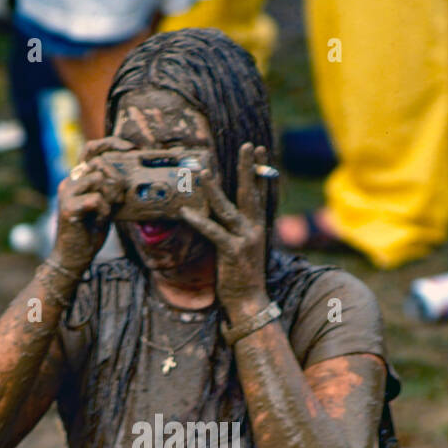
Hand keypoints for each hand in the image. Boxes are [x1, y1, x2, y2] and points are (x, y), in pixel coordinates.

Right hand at [52, 136, 131, 274]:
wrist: (74, 258)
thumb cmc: (90, 233)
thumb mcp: (105, 206)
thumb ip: (110, 190)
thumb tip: (126, 176)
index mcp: (77, 179)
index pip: (91, 150)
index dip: (110, 144)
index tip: (130, 148)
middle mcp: (69, 182)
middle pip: (99, 164)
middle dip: (115, 180)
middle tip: (118, 200)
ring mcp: (66, 193)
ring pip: (97, 179)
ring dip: (110, 197)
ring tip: (107, 212)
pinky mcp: (68, 207)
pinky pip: (96, 198)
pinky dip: (104, 210)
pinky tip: (101, 220)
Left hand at [181, 142, 268, 314]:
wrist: (250, 302)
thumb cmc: (243, 275)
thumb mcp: (245, 246)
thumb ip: (238, 228)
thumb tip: (226, 213)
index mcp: (258, 226)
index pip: (261, 192)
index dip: (260, 170)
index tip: (258, 150)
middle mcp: (255, 229)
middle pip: (251, 193)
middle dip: (249, 168)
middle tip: (247, 146)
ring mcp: (244, 240)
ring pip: (228, 209)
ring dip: (215, 190)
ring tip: (204, 172)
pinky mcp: (231, 252)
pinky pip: (212, 232)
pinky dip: (198, 222)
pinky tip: (185, 212)